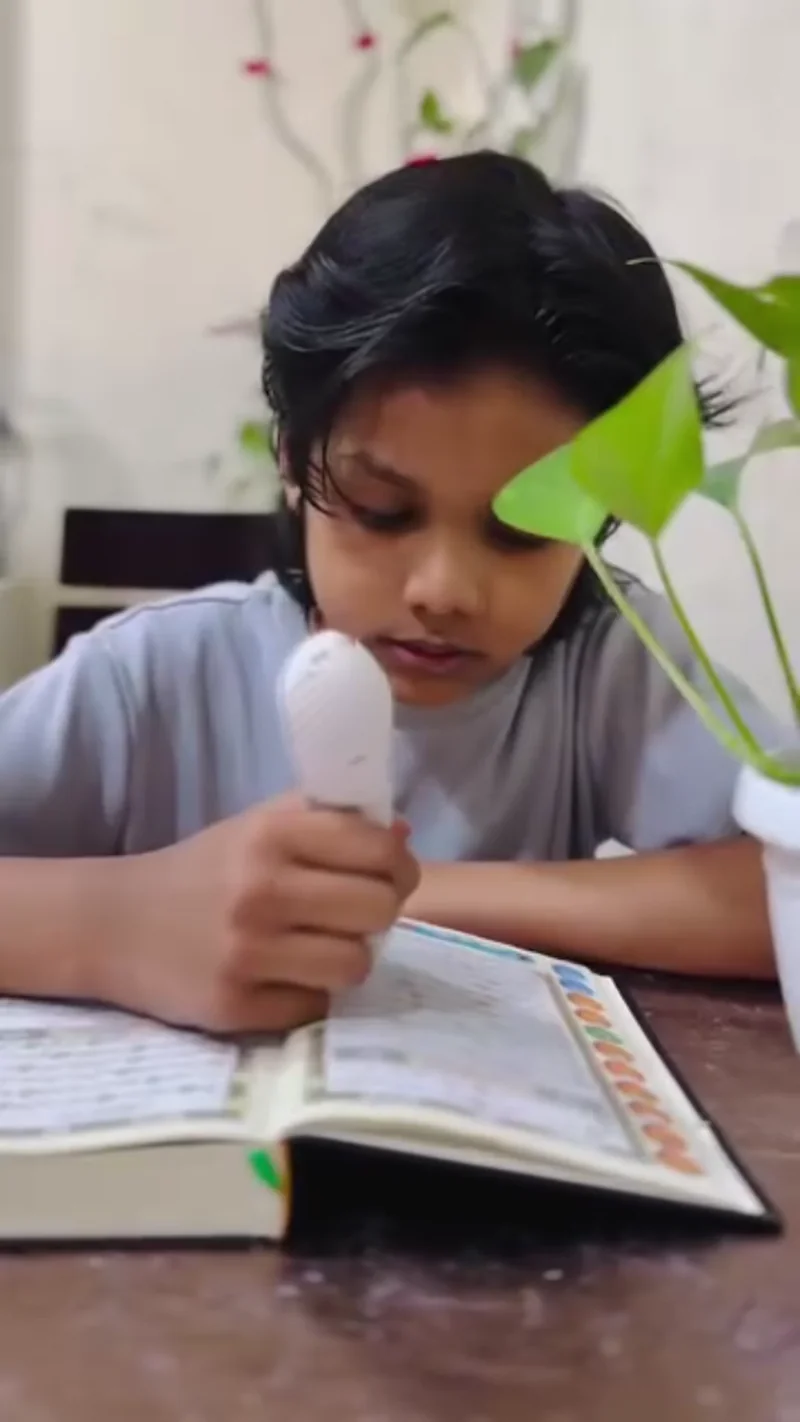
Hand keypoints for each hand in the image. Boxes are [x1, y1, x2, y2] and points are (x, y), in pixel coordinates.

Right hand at [103, 795, 418, 1032]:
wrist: (111, 924)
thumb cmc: (201, 872)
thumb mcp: (256, 827)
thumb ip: (329, 822)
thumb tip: (404, 833)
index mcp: (272, 833)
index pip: (379, 849)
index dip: (397, 865)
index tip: (388, 874)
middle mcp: (261, 889)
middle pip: (379, 908)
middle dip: (379, 914)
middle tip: (357, 916)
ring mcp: (247, 952)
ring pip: (355, 964)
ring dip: (346, 959)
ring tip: (320, 948)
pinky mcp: (233, 1007)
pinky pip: (313, 1007)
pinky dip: (306, 996)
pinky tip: (280, 977)